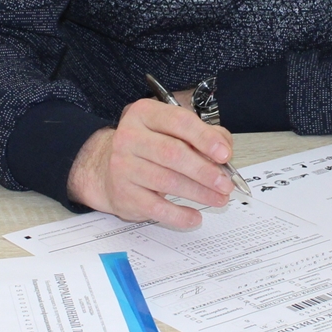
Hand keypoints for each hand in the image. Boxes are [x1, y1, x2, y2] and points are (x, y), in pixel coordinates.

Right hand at [67, 99, 235, 230]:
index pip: (179, 121)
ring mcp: (124, 166)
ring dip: (198, 192)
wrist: (106, 169)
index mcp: (145, 114)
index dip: (205, 138)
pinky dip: (179, 215)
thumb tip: (224, 150)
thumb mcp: (172, 131)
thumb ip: (203, 135)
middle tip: (225, 183)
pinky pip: (156, 207)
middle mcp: (130, 137)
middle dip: (204, 170)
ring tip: (219, 199)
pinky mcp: (124, 194)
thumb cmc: (147, 148)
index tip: (224, 154)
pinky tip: (194, 217)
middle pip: (173, 153)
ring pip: (167, 181)